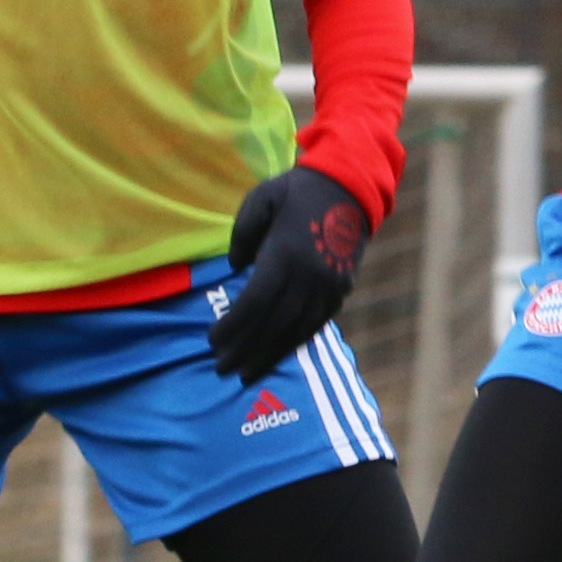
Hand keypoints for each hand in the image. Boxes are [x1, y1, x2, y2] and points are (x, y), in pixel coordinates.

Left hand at [208, 166, 374, 382]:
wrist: (350, 187)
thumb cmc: (296, 191)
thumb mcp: (260, 200)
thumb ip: (241, 236)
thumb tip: (234, 268)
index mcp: (285, 253)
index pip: (254, 302)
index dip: (232, 326)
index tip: (211, 340)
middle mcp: (309, 276)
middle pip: (273, 324)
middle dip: (245, 350)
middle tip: (222, 368)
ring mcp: (328, 286)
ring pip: (295, 331)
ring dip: (268, 356)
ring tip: (246, 374)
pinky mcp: (341, 290)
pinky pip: (315, 325)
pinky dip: (293, 343)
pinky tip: (276, 355)